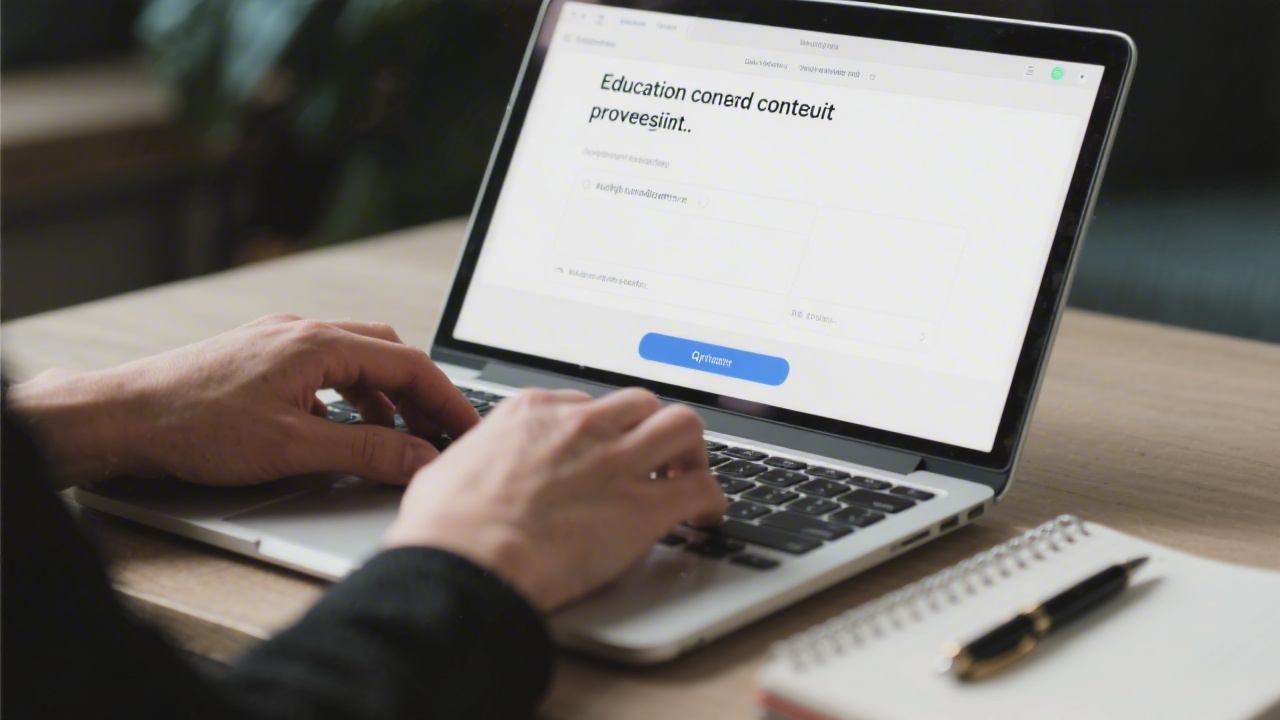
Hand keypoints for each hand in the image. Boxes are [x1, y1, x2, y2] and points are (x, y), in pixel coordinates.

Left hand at [8, 315, 478, 488]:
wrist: (120, 417)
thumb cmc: (194, 425)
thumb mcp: (293, 448)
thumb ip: (366, 452)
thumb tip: (420, 459)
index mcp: (318, 343)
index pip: (409, 363)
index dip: (448, 399)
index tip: (469, 429)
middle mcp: (302, 331)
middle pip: (388, 353)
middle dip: (421, 393)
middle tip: (439, 432)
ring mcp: (278, 341)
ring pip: (356, 359)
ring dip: (384, 396)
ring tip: (395, 437)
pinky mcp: (259, 357)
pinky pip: (324, 368)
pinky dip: (349, 396)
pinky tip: (340, 428)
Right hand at [384, 387, 726, 611]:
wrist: (466, 560)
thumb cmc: (446, 527)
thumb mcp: (450, 468)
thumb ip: (477, 460)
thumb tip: (468, 472)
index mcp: (534, 412)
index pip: (586, 403)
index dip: (600, 430)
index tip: (602, 450)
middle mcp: (581, 426)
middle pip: (641, 404)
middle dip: (650, 429)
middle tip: (652, 459)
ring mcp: (616, 462)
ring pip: (683, 427)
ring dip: (691, 452)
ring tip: (687, 477)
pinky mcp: (643, 507)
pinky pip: (700, 488)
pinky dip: (711, 501)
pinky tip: (706, 518)